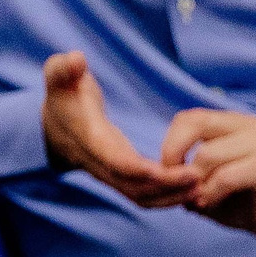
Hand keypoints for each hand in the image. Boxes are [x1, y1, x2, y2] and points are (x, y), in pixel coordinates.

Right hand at [43, 52, 198, 206]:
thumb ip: (64, 68)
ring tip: (202, 188)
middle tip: (200, 180)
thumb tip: (76, 59)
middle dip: (166, 188)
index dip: (141, 170)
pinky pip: (143, 195)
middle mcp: (100, 164)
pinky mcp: (121, 178)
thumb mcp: (58, 76)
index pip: (116, 162)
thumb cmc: (62, 96)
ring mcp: (110, 174)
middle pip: (134, 187)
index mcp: (89, 140)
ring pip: (140, 197)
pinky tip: (191, 188)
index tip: (171, 170)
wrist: (53, 126)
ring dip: (169, 197)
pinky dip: (166, 196)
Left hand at [158, 108, 255, 248]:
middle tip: (177, 186)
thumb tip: (161, 174)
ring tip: (197, 201)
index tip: (168, 172)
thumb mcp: (210, 181)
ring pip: (207, 154)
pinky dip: (210, 193)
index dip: (170, 144)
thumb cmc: (245, 200)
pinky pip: (226, 177)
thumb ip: (187, 172)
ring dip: (194, 183)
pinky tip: (208, 206)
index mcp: (232, 123)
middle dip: (175, 159)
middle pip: (195, 126)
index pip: (189, 118)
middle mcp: (247, 125)